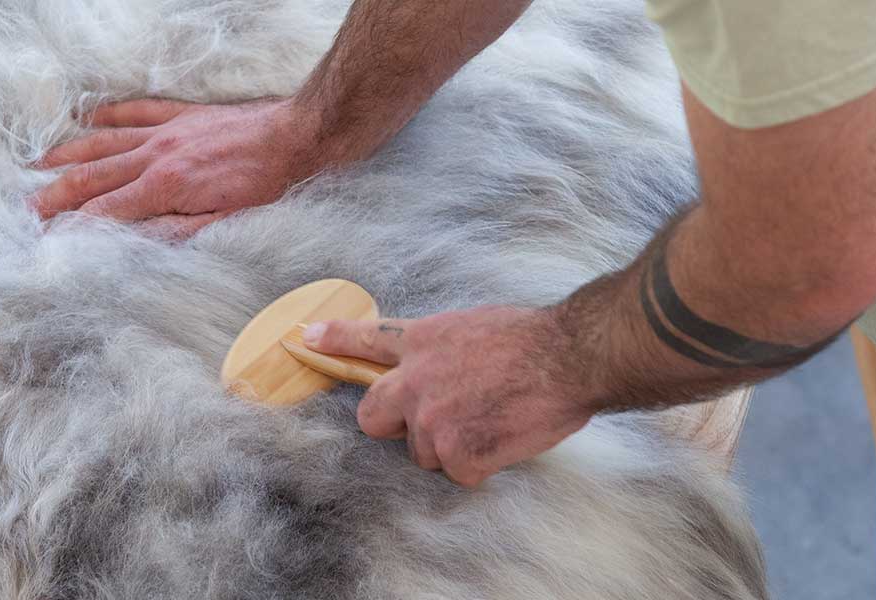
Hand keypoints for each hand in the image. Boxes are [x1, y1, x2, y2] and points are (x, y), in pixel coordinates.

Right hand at [33, 98, 322, 237]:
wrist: (299, 137)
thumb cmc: (269, 187)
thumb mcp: (225, 224)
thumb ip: (176, 233)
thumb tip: (134, 243)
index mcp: (165, 188)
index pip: (104, 212)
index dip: (71, 228)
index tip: (45, 241)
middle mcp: (156, 155)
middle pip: (92, 177)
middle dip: (55, 195)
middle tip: (25, 210)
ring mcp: (166, 131)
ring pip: (103, 142)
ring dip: (68, 155)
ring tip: (37, 166)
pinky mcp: (182, 115)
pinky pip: (137, 111)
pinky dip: (109, 115)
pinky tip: (88, 118)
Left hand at [302, 306, 602, 487]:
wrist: (569, 357)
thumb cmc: (533, 339)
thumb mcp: (471, 326)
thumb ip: (439, 350)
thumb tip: (432, 369)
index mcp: (421, 342)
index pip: (363, 339)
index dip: (332, 341)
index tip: (306, 339)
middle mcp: (415, 381)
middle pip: (372, 417)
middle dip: (395, 424)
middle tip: (437, 419)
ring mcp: (433, 419)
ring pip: (424, 452)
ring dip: (453, 446)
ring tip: (493, 419)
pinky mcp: (457, 453)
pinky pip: (459, 472)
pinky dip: (483, 463)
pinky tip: (506, 436)